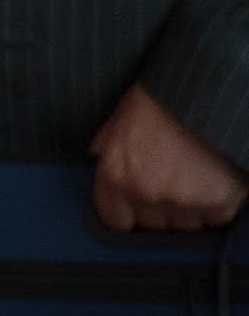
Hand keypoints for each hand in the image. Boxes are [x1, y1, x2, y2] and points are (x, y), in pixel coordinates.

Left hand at [92, 85, 248, 234]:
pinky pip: (216, 218)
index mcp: (115, 174)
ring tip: (195, 175)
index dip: (130, 212)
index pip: (115, 220)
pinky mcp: (217, 202)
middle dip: (163, 206)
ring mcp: (181, 200)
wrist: (201, 91)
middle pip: (154, 223)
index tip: (140, 205)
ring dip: (191, 207)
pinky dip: (218, 203)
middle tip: (175, 180)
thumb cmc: (161, 99)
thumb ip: (108, 149)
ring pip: (186, 224)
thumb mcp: (120, 120)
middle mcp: (144, 192)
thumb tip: (96, 158)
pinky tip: (214, 179)